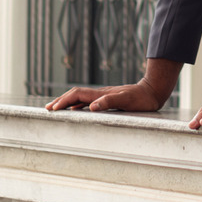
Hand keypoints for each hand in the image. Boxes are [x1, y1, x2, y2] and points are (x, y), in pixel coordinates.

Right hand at [45, 81, 163, 111]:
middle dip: (60, 100)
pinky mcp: (108, 99)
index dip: (64, 101)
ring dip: (67, 102)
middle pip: (75, 94)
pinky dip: (77, 105)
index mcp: (101, 94)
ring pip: (80, 97)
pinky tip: (76, 110)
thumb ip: (109, 102)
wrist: (153, 91)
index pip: (77, 95)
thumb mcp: (126, 101)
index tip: (53, 109)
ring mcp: (103, 96)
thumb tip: (91, 107)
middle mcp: (100, 94)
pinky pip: (88, 101)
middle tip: (47, 109)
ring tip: (56, 108)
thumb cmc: (141, 99)